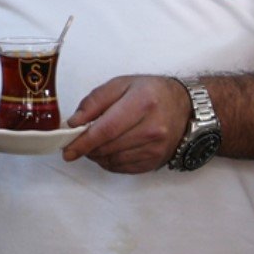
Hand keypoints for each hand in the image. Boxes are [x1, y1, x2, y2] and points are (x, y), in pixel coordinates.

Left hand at [61, 75, 191, 174]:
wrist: (185, 108)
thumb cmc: (150, 93)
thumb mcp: (121, 84)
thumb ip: (95, 101)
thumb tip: (74, 123)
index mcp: (142, 103)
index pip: (106, 129)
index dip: (83, 142)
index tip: (67, 149)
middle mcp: (152, 129)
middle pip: (108, 147)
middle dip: (87, 148)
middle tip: (78, 142)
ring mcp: (155, 148)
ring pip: (113, 160)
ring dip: (97, 155)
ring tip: (95, 143)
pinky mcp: (155, 161)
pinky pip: (122, 168)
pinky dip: (109, 161)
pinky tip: (109, 150)